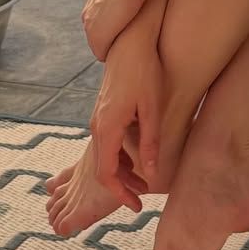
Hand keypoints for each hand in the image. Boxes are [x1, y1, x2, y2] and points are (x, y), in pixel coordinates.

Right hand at [89, 24, 164, 205]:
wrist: (131, 43)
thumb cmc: (145, 72)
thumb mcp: (151, 109)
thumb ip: (151, 142)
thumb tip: (151, 172)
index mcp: (107, 127)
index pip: (107, 174)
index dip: (120, 193)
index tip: (136, 206)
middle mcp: (97, 126)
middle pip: (104, 168)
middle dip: (123, 186)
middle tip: (143, 197)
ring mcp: (98, 119)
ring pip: (106, 156)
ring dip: (122, 171)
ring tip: (145, 180)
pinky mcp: (104, 112)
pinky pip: (107, 143)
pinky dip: (120, 157)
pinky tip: (137, 158)